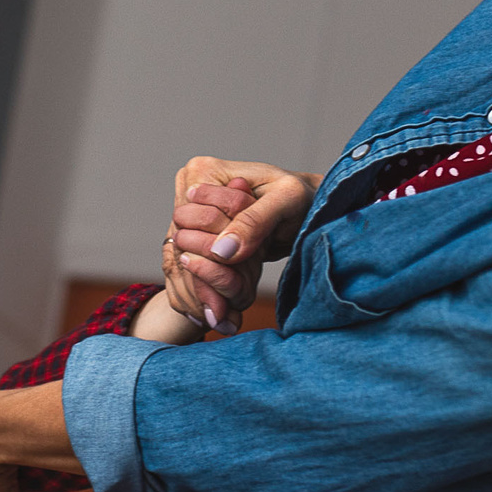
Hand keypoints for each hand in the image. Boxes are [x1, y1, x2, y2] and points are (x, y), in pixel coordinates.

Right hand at [160, 157, 318, 329]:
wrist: (310, 206)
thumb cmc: (302, 196)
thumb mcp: (286, 202)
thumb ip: (254, 222)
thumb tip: (222, 250)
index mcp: (203, 170)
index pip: (189, 221)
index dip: (206, 257)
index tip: (227, 289)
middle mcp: (190, 188)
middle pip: (182, 243)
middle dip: (202, 280)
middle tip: (218, 316)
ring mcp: (194, 214)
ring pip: (183, 260)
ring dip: (202, 291)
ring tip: (220, 321)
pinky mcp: (202, 235)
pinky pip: (192, 266)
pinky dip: (205, 290)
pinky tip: (218, 315)